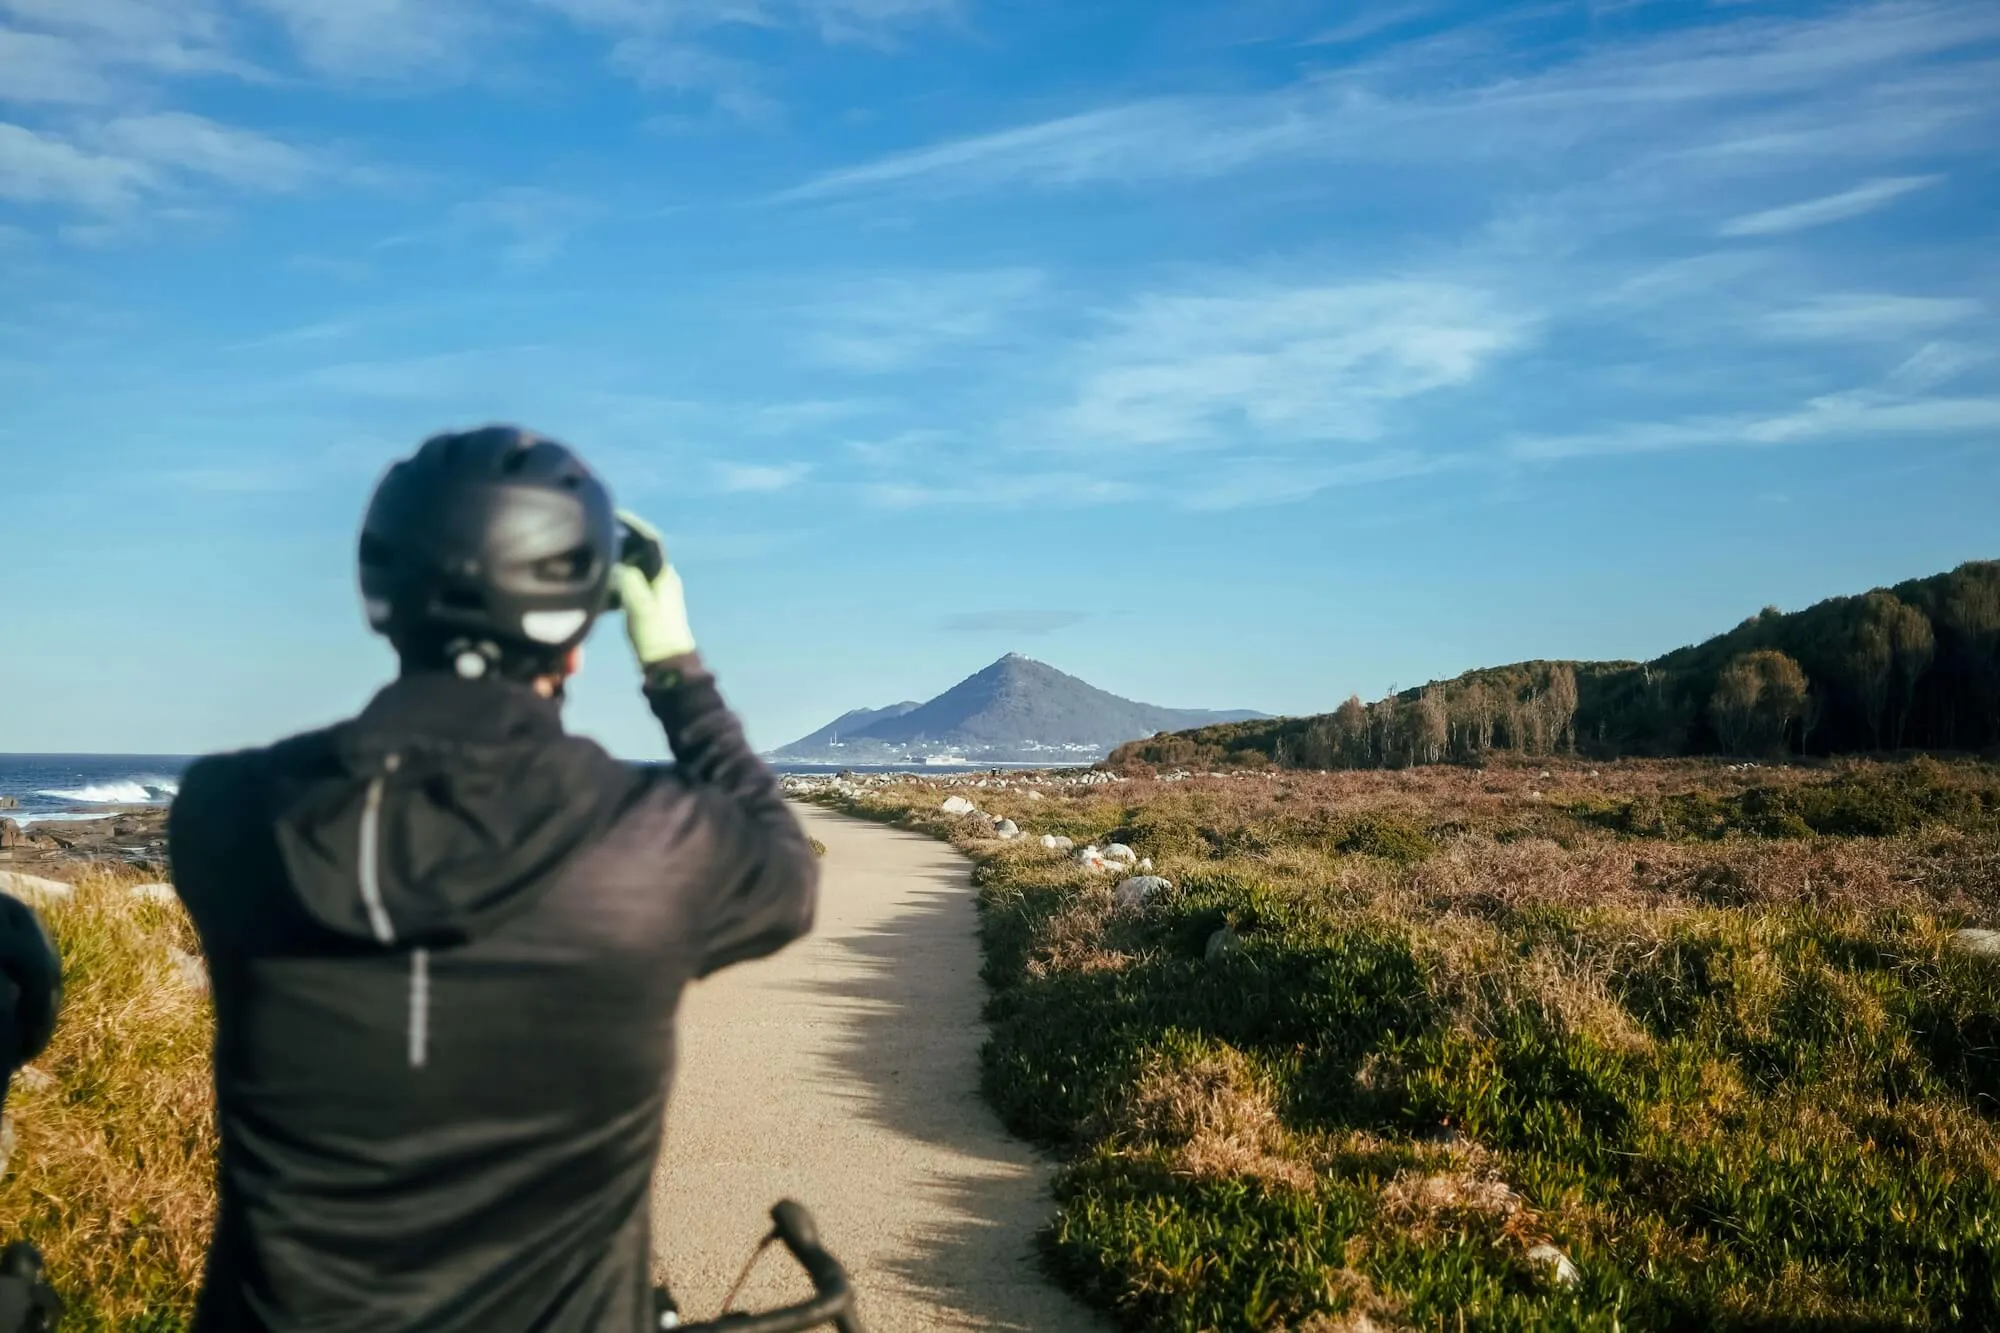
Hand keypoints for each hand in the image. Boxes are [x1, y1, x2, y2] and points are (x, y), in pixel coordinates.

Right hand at [611, 510, 696, 664]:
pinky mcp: (648, 606)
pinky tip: (602, 588)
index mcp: (664, 574)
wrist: (667, 664)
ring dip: (616, 563)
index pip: (650, 540)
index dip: (633, 525)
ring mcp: (656, 593)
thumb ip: (627, 578)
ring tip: (595, 560)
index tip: (614, 515)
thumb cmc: (656, 634)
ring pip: (634, 568)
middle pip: (640, 551)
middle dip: (620, 542)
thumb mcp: (639, 604)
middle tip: (597, 537)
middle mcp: (663, 579)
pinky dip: (616, 582)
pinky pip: (630, 585)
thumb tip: (613, 563)